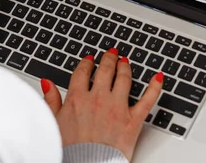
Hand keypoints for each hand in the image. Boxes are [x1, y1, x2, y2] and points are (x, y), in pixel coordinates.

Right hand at [41, 49, 162, 160]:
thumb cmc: (71, 151)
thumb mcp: (54, 122)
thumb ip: (51, 100)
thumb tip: (47, 83)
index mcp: (77, 98)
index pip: (83, 72)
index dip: (87, 63)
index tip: (90, 59)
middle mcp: (98, 99)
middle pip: (105, 71)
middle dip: (109, 59)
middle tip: (111, 53)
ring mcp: (117, 108)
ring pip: (124, 79)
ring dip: (126, 67)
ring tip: (126, 62)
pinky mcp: (133, 121)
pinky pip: (148, 99)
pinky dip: (155, 87)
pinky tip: (158, 78)